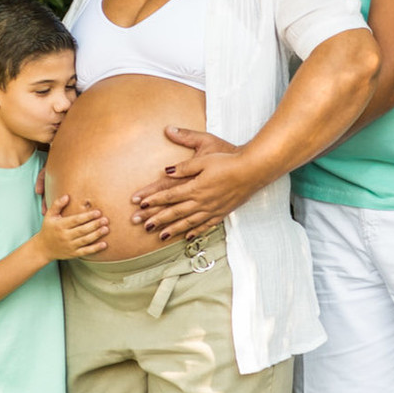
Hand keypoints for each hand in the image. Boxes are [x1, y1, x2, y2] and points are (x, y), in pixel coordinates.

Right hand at [41, 193, 108, 258]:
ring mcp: (70, 246)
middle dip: (95, 225)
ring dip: (97, 235)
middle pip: (82, 230)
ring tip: (106, 229)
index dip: (88, 216)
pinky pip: (86, 251)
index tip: (98, 212)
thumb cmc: (48, 229)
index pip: (76, 220)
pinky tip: (104, 244)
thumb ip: (57, 205)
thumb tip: (67, 196)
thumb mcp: (49, 216)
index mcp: (60, 225)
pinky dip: (95, 248)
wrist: (43, 248)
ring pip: (85, 240)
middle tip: (105, 220)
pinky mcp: (73, 254)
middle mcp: (65, 236)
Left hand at [131, 128, 255, 241]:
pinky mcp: (222, 212)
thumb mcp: (204, 156)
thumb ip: (184, 166)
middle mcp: (202, 201)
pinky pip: (206, 225)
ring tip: (161, 236)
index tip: (141, 205)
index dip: (154, 200)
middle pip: (176, 212)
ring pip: (189, 222)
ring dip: (174, 229)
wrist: (252, 170)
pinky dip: (195, 231)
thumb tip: (166, 169)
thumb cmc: (228, 160)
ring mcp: (212, 209)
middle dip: (158, 219)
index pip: (170, 195)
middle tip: (143, 226)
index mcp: (195, 187)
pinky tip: (188, 236)